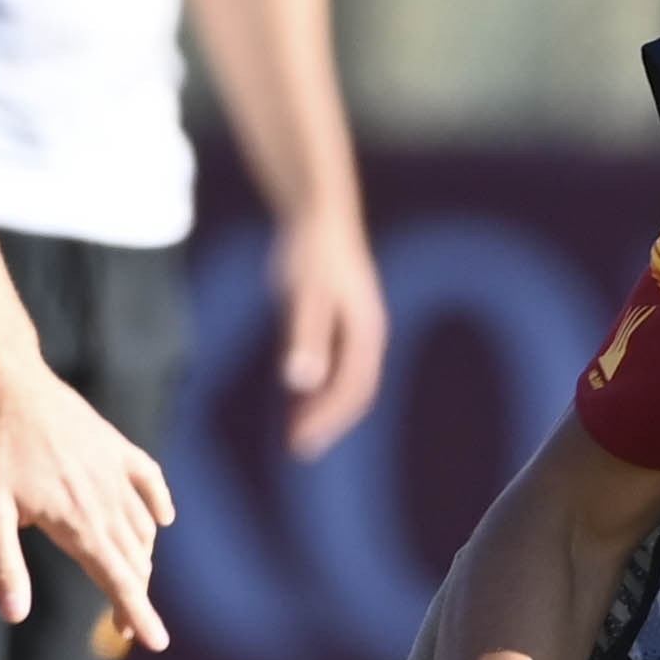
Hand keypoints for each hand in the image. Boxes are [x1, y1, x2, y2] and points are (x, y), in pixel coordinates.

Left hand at [0, 356, 176, 651]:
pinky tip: (163, 520)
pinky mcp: (114, 447)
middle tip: (120, 626)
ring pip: (142, 528)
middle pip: (134, 561)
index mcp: (77, 523)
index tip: (157, 643)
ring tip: (130, 581)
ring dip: (141, 560)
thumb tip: (15, 615)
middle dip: (133, 596)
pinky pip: (150, 480)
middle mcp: (105, 500)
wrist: (3, 382)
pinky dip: (159, 506)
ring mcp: (114, 471)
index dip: (138, 615)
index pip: (119, 581)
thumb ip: (3, 565)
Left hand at [272, 221, 390, 456]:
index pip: (352, 389)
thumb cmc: (311, 251)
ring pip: (345, 380)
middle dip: (328, 422)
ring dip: (323, 408)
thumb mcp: (305, 295)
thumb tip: (301, 382)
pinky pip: (333, 364)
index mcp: (366, 332)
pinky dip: (316, 386)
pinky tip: (292, 395)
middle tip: (298, 448)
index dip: (328, 419)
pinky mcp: (339, 320)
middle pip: (355, 391)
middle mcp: (367, 334)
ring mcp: (355, 328)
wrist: (318, 211)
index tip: (300, 441)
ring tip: (294, 432)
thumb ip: (304, 338)